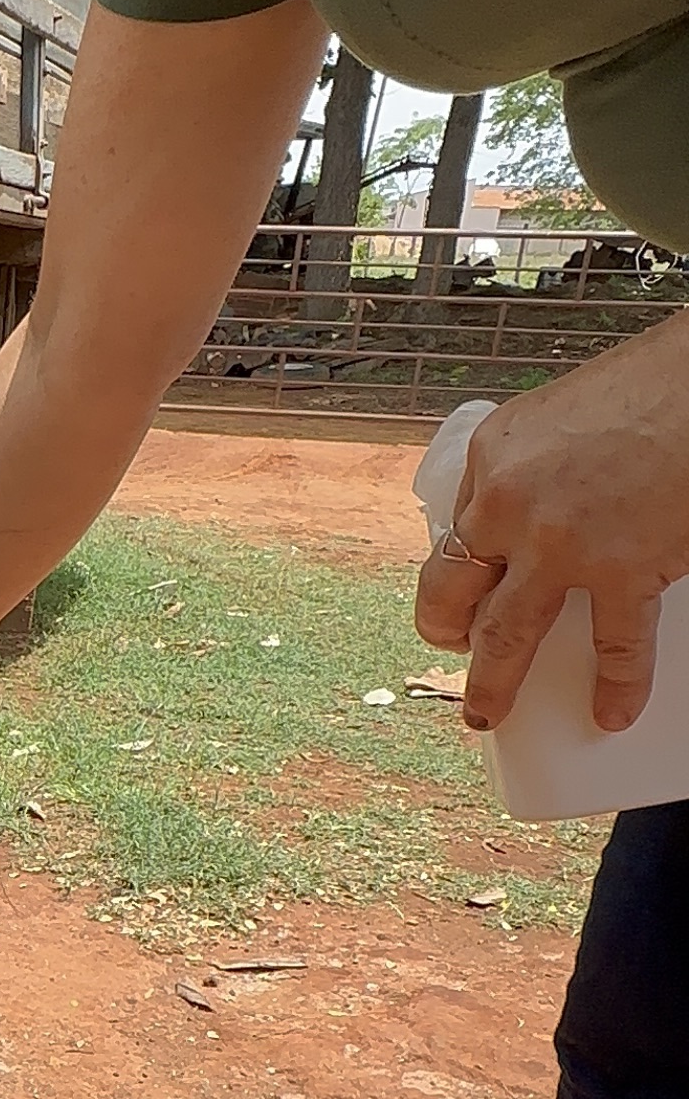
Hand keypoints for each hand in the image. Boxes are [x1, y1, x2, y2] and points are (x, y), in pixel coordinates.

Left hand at [415, 314, 688, 730]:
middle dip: (446, 630)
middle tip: (453, 652)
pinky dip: (616, 686)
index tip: (462, 586)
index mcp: (492, 456)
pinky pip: (615, 645)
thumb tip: (541, 508)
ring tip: (485, 713)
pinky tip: (611, 710)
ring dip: (493, 681)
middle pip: (453, 588)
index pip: (456, 526)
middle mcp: (510, 504)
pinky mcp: (622, 570)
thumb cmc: (652, 385)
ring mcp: (561, 545)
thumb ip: (537, 466)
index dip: (459, 564)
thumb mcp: (560, 414)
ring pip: (506, 634)